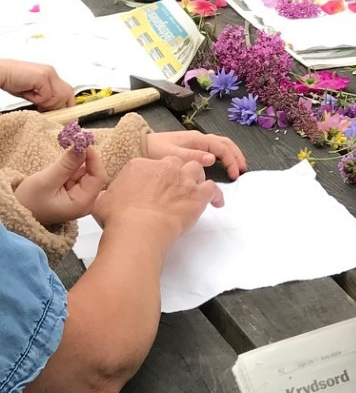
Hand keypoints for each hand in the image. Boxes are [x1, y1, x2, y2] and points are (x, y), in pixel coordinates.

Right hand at [0, 59, 75, 111]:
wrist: (0, 72)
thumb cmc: (12, 81)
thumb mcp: (33, 91)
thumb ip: (46, 97)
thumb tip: (54, 110)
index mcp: (51, 75)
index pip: (68, 91)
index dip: (66, 104)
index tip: (59, 114)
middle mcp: (52, 73)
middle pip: (67, 95)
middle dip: (56, 106)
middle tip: (42, 108)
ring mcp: (48, 74)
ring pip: (58, 97)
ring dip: (44, 103)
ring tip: (32, 98)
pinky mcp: (42, 77)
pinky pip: (46, 96)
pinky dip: (37, 99)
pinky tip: (28, 93)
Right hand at [14, 145, 105, 225]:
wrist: (17, 213)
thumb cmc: (29, 201)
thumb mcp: (46, 180)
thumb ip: (66, 164)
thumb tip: (82, 147)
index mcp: (83, 203)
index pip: (98, 177)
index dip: (94, 158)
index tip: (83, 142)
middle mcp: (86, 202)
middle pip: (93, 174)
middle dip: (82, 159)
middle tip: (71, 144)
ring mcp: (80, 198)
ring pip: (83, 173)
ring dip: (73, 164)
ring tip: (54, 168)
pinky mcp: (72, 194)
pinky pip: (75, 176)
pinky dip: (67, 169)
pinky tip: (54, 173)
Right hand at [93, 157, 221, 242]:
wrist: (138, 229)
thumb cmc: (119, 217)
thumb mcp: (102, 201)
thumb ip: (106, 195)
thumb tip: (102, 197)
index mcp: (139, 165)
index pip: (151, 164)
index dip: (154, 176)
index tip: (154, 186)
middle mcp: (164, 168)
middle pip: (175, 163)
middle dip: (176, 173)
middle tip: (175, 188)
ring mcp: (183, 179)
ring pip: (196, 169)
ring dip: (196, 178)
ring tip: (195, 190)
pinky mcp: (197, 195)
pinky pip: (213, 188)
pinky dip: (216, 195)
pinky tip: (216, 202)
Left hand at [145, 130, 246, 180]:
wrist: (138, 146)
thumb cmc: (154, 150)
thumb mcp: (172, 155)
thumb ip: (192, 156)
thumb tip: (212, 158)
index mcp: (197, 139)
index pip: (222, 148)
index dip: (231, 160)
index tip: (235, 175)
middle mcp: (199, 138)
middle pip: (225, 143)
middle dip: (236, 156)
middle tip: (243, 170)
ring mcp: (196, 142)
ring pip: (221, 145)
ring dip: (231, 155)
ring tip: (237, 168)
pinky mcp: (192, 147)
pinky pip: (213, 149)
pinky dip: (223, 156)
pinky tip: (222, 165)